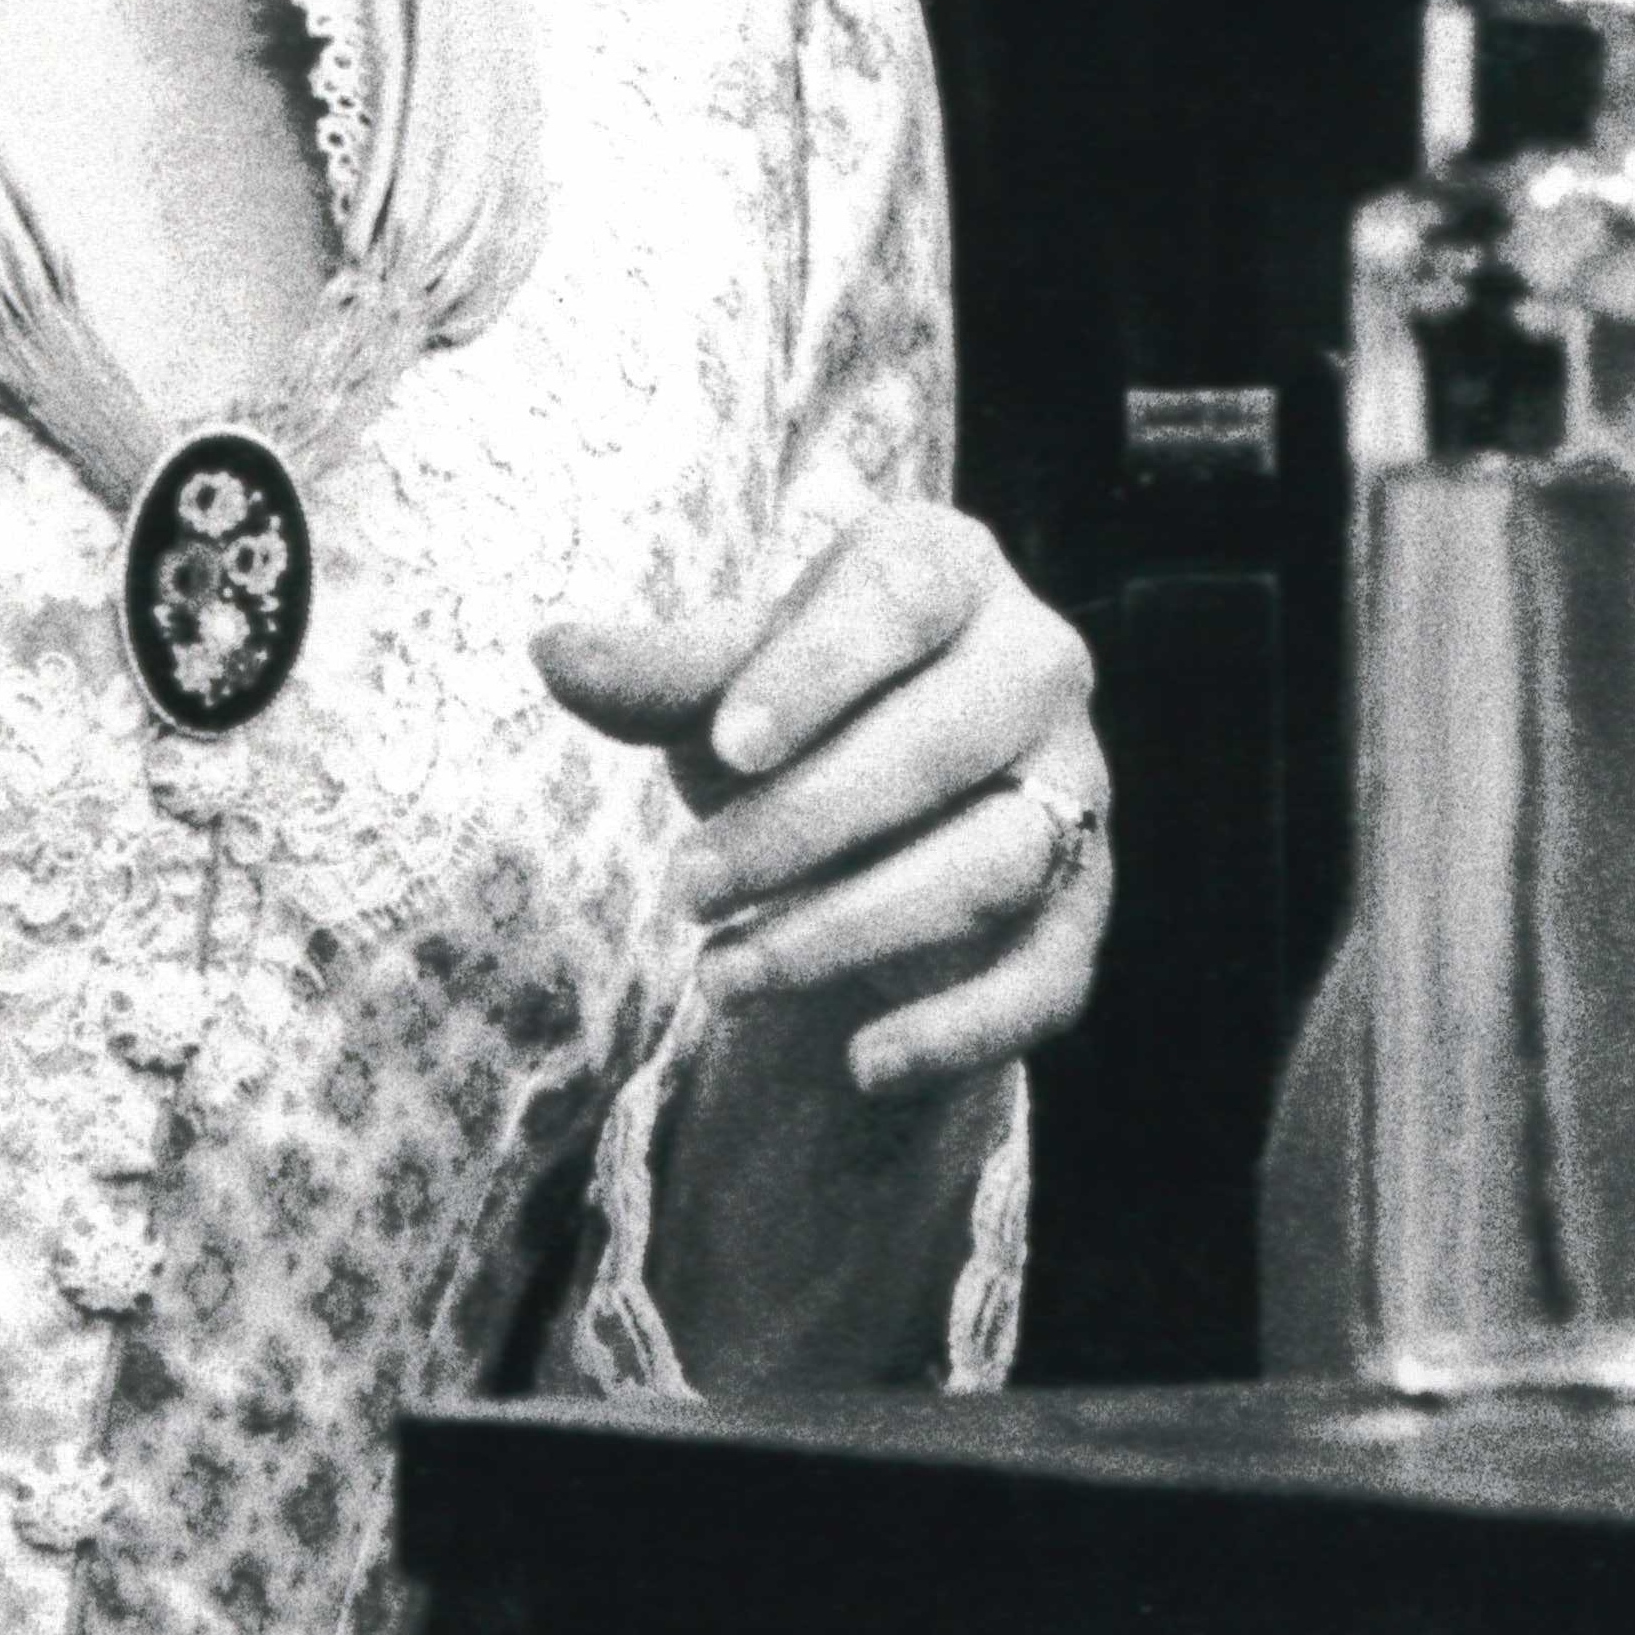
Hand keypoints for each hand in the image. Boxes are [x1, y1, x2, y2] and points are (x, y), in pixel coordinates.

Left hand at [536, 501, 1109, 1097]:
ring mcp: (1075, 791)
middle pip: (942, 742)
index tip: (727, 743)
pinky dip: (957, 1031)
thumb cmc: (791, 726)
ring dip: (848, 930)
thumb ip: (657, 676)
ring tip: (720, 979)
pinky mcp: (1080, 911)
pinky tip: (861, 1062)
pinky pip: (1044, 979)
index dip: (819, 669)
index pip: (901, 597)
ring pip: (991, 863)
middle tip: (682, 889)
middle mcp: (1038, 667)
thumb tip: (553, 649)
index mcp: (952, 571)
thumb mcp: (720, 694)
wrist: (869, 828)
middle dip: (801, 825)